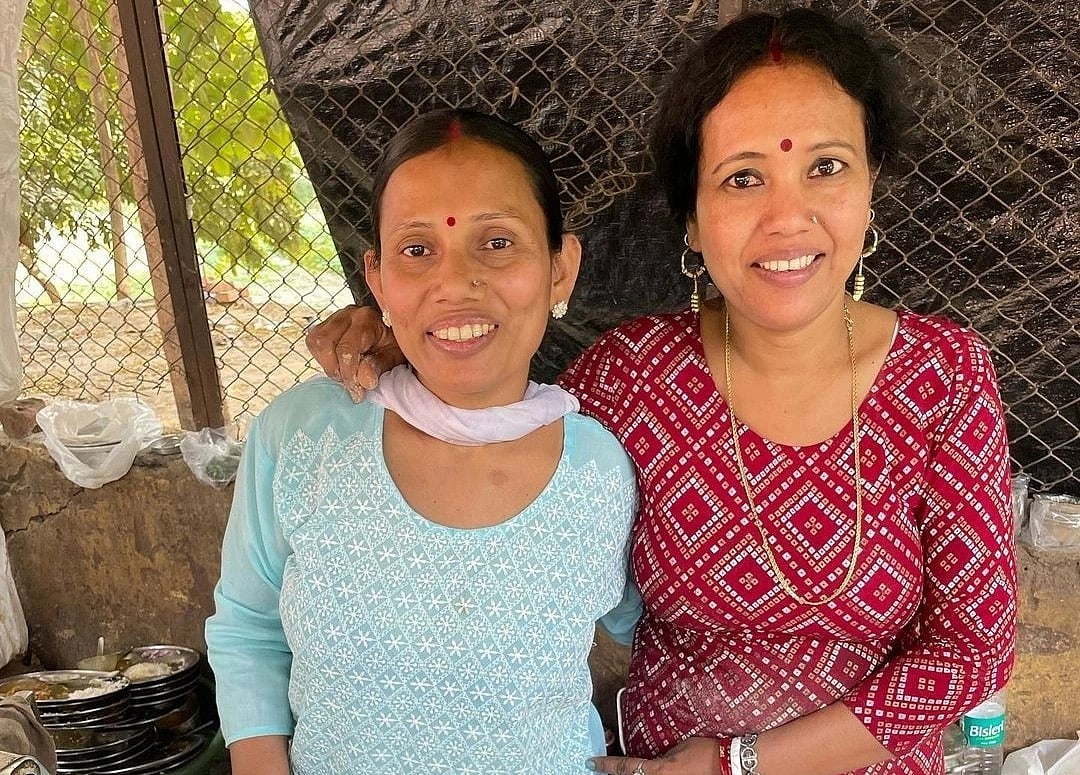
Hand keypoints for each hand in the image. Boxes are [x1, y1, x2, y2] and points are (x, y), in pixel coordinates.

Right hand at [305, 304, 403, 400]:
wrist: (391, 333)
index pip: (347, 348)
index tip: (358, 392)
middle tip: (350, 383)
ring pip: (315, 341)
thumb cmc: (394, 344)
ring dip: (327, 363)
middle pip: (324, 343)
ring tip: (344, 373)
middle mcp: (348, 313)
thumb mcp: (395, 356)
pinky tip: (338, 364)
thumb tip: (364, 381)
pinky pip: (313, 341)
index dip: (349, 374)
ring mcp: (335, 317)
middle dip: (335, 369)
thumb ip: (379, 366)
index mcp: (367, 319)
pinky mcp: (326, 324)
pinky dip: (321, 358)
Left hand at [591, 737, 721, 774]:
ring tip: (617, 772)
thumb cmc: (704, 752)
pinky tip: (644, 774)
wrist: (728, 765)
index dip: (606, 765)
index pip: (625, 767)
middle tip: (600, 769)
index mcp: (658, 771)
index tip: (592, 763)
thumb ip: (660, 758)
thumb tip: (651, 763)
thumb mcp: (678, 749)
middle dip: (615, 774)